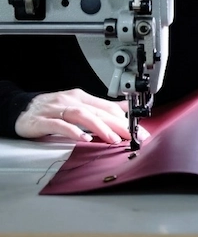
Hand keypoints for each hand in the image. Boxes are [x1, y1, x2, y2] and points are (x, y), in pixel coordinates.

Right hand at [14, 88, 150, 143]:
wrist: (20, 110)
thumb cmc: (51, 110)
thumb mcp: (79, 106)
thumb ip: (101, 108)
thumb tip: (125, 109)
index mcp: (81, 97)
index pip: (107, 106)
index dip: (124, 118)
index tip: (138, 130)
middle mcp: (70, 101)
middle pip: (98, 111)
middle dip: (118, 125)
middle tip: (132, 136)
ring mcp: (56, 110)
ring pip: (81, 115)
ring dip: (99, 127)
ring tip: (113, 139)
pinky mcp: (42, 121)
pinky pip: (59, 125)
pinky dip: (73, 131)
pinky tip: (83, 138)